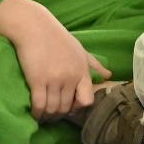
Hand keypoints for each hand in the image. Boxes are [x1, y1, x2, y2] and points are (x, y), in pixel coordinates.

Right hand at [0, 0, 110, 119]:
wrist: (35, 28)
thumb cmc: (58, 38)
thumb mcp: (81, 50)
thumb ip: (94, 64)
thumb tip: (108, 76)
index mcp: (83, 71)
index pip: (87, 100)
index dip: (78, 107)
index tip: (70, 108)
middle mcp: (71, 77)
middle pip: (67, 107)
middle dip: (59, 115)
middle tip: (52, 116)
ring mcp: (55, 79)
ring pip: (53, 108)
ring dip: (48, 115)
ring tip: (43, 115)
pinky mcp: (37, 80)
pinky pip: (39, 105)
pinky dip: (37, 113)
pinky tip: (34, 113)